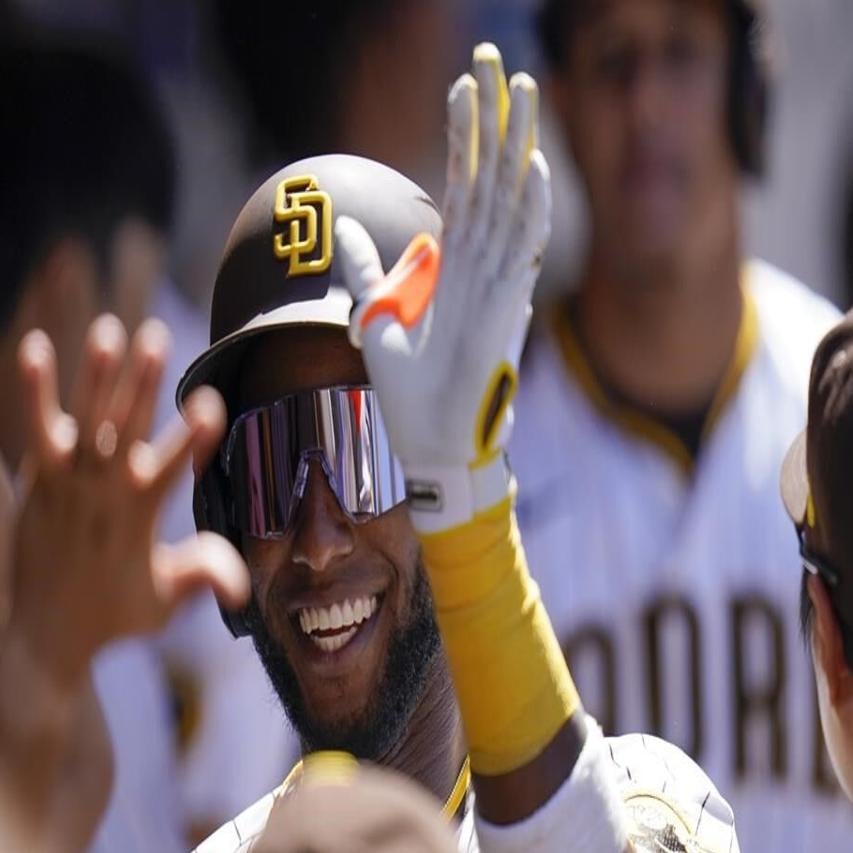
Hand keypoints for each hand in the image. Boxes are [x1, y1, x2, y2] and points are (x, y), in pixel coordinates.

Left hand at [8, 314, 248, 685]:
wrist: (42, 637)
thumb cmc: (112, 617)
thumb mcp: (165, 604)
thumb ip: (204, 579)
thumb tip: (243, 586)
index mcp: (140, 516)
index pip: (174, 467)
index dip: (194, 435)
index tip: (211, 402)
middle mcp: (103, 491)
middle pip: (126, 427)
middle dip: (141, 381)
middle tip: (153, 336)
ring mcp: (66, 482)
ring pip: (85, 419)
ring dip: (96, 374)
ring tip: (108, 330)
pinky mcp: (38, 480)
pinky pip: (36, 427)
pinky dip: (36, 390)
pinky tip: (34, 348)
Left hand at [335, 43, 549, 529]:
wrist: (432, 442)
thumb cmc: (411, 390)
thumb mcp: (374, 318)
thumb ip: (365, 271)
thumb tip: (344, 229)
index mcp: (452, 267)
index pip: (461, 186)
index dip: (464, 135)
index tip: (465, 85)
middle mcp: (480, 266)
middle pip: (490, 177)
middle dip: (494, 117)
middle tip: (497, 58)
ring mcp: (497, 286)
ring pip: (506, 201)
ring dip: (512, 145)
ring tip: (519, 87)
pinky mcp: (505, 312)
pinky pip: (521, 254)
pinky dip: (530, 212)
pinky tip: (532, 166)